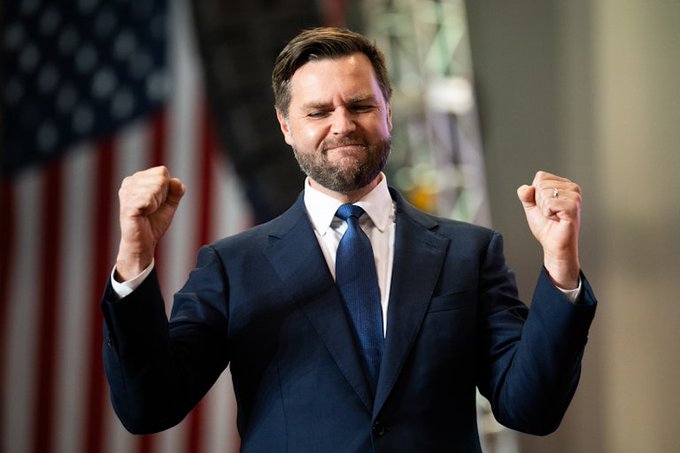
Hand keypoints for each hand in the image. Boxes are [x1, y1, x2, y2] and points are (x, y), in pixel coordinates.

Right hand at [115, 166, 184, 280]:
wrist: (144, 243)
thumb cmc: (153, 223)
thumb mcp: (169, 204)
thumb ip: (176, 191)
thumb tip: (176, 181)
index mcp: (138, 179)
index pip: (162, 171)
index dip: (167, 188)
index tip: (158, 202)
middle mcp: (130, 182)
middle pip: (160, 178)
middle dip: (163, 196)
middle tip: (153, 209)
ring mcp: (127, 193)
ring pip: (156, 187)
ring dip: (158, 203)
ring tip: (148, 212)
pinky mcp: (128, 204)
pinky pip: (149, 198)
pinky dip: (153, 207)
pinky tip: (145, 214)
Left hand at [517, 171, 580, 288]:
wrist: (553, 245)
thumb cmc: (546, 227)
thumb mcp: (531, 207)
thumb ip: (525, 194)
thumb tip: (527, 188)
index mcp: (564, 184)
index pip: (540, 177)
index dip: (535, 194)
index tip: (545, 206)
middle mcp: (572, 187)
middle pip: (541, 184)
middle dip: (539, 201)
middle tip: (550, 213)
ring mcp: (575, 196)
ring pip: (545, 193)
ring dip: (544, 208)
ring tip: (554, 216)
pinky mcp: (573, 207)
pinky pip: (550, 203)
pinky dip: (548, 213)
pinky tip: (557, 219)